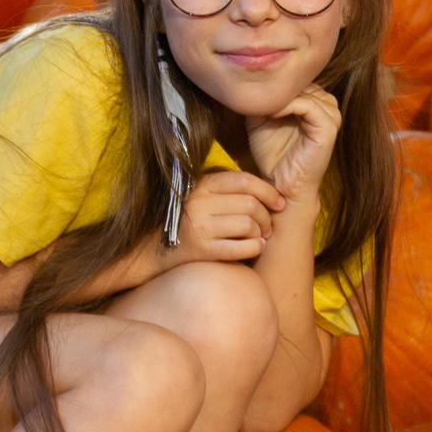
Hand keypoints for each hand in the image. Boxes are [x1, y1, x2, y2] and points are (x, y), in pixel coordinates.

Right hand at [159, 170, 283, 267]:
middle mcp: (200, 203)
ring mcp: (200, 227)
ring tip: (260, 236)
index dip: (268, 191)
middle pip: (250, 204)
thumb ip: (225, 189)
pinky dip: (255, 247)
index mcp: (202, 185)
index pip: (244, 180)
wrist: (152, 249)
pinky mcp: (202, 250)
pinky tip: (256, 247)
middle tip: (269, 225)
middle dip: (266, 216)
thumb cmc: (186, 220)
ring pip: (248, 224)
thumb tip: (266, 190)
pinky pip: (241, 247)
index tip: (279, 201)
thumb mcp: (200, 195)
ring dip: (261, 232)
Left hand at [246, 86, 341, 200]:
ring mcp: (331, 117)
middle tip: (260, 97)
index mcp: (315, 102)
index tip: (257, 92)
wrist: (280, 184)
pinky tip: (273, 114)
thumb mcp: (261, 118)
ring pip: (307, 90)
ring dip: (284, 96)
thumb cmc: (271, 155)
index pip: (299, 78)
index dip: (278, 83)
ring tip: (265, 107)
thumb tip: (252, 79)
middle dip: (281, 88)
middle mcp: (327, 106)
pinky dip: (289, 106)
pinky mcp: (329, 129)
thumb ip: (262, 98)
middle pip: (304, 81)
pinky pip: (310, 106)